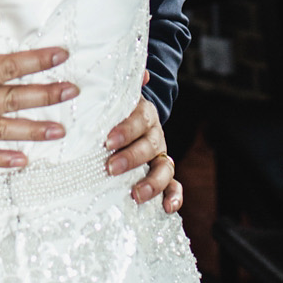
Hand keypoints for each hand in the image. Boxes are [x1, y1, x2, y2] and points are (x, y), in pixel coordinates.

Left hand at [105, 76, 182, 213]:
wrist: (133, 123)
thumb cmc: (117, 115)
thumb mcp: (117, 100)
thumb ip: (123, 87)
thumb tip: (141, 73)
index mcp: (144, 116)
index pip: (139, 121)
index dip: (126, 130)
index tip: (107, 140)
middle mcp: (155, 136)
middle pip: (150, 146)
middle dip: (132, 158)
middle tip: (111, 167)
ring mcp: (160, 156)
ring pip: (164, 168)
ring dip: (152, 182)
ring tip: (136, 194)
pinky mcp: (162, 174)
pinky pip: (174, 185)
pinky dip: (174, 196)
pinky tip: (169, 209)